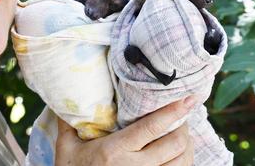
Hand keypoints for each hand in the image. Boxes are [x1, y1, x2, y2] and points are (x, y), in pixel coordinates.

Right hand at [55, 96, 195, 165]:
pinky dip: (184, 162)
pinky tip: (179, 153)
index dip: (173, 112)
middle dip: (183, 126)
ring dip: (187, 146)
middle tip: (181, 115)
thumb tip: (66, 96)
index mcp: (115, 151)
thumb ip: (68, 122)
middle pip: (175, 144)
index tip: (188, 99)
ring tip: (182, 133)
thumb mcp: (66, 148)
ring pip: (182, 162)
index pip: (152, 128)